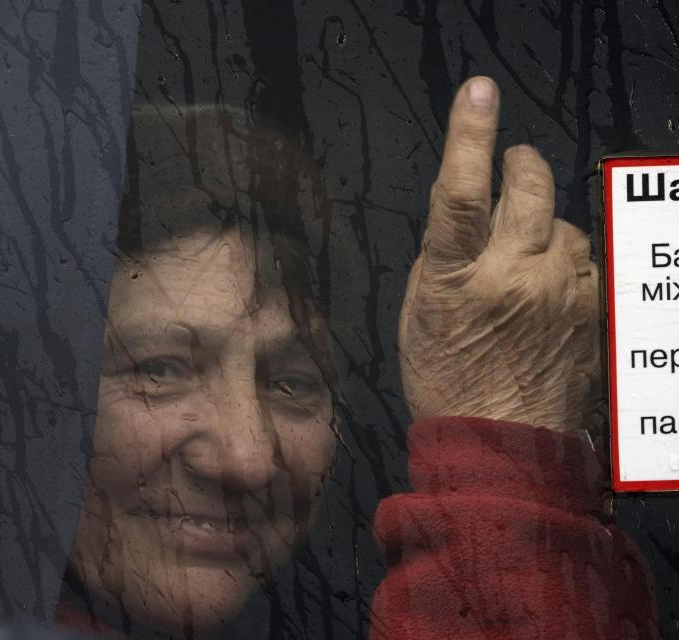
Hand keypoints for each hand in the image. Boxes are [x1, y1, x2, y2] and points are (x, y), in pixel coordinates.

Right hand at [398, 76, 598, 432]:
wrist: (501, 439)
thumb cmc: (448, 379)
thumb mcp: (418, 312)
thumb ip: (441, 257)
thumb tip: (463, 217)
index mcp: (458, 278)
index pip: (459, 191)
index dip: (468, 135)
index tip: (477, 94)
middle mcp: (515, 276)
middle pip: (528, 185)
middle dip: (520, 164)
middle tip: (512, 165)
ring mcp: (562, 290)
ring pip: (560, 222)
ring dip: (540, 226)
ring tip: (522, 262)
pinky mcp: (593, 306)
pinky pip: (583, 257)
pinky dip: (564, 261)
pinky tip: (546, 288)